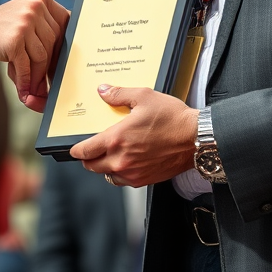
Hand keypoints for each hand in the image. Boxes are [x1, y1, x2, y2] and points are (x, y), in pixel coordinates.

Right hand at [0, 0, 68, 111]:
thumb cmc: (4, 29)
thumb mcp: (27, 18)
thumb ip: (47, 30)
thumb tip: (66, 63)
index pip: (65, 23)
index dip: (65, 44)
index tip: (62, 60)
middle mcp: (35, 5)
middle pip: (54, 42)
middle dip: (50, 65)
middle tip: (46, 83)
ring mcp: (25, 21)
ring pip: (42, 56)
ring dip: (37, 77)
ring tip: (34, 91)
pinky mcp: (15, 39)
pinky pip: (27, 65)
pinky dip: (26, 82)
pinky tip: (24, 92)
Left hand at [70, 85, 197, 186]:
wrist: (196, 138)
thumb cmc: (173, 118)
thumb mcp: (144, 97)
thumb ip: (119, 94)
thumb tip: (103, 91)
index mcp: (116, 139)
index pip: (85, 151)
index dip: (76, 149)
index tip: (75, 147)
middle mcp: (121, 160)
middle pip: (92, 166)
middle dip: (89, 158)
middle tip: (91, 149)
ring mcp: (133, 173)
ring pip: (107, 175)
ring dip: (104, 167)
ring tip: (109, 154)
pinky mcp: (144, 180)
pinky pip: (123, 181)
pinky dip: (120, 173)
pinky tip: (126, 161)